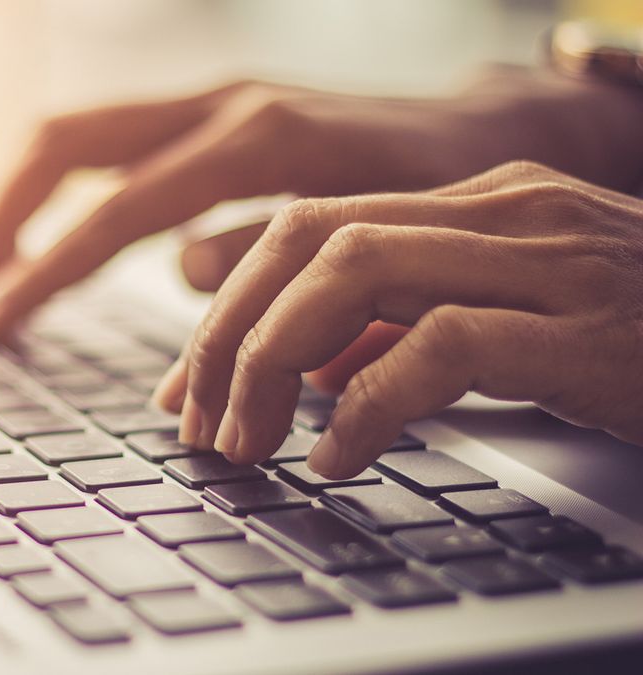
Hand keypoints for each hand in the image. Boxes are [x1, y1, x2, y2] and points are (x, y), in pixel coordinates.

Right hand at [0, 67, 642, 339]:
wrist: (488, 129)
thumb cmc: (445, 194)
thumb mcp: (375, 239)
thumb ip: (274, 256)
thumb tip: (183, 273)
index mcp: (259, 139)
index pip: (117, 209)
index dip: (45, 271)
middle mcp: (221, 103)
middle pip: (65, 142)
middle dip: (4, 220)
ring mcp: (213, 100)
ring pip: (79, 134)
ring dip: (24, 202)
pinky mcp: (213, 114)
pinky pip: (113, 145)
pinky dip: (70, 195)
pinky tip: (61, 245)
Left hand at [152, 160, 642, 478]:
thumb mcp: (511, 327)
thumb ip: (408, 331)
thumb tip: (308, 371)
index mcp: (477, 201)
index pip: (309, 226)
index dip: (228, 304)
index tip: (187, 384)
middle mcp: (503, 210)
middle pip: (309, 239)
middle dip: (230, 333)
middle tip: (197, 421)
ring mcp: (548, 259)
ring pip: (355, 272)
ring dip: (274, 361)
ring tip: (247, 441)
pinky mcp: (586, 329)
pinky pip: (440, 346)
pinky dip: (368, 404)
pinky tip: (337, 459)